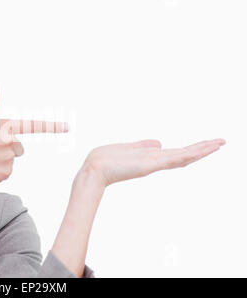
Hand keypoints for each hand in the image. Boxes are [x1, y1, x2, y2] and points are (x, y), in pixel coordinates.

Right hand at [0, 82, 68, 188]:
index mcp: (5, 126)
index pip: (33, 125)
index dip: (52, 126)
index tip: (67, 127)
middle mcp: (10, 141)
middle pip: (19, 145)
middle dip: (7, 147)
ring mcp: (9, 158)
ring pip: (13, 158)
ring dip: (2, 158)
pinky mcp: (6, 173)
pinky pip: (8, 170)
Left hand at [77, 138, 225, 187]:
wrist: (92, 171)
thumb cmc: (104, 161)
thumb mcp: (127, 148)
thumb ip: (143, 146)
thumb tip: (159, 142)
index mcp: (149, 158)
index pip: (175, 153)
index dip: (191, 149)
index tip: (206, 144)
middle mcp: (154, 161)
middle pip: (183, 154)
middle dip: (202, 148)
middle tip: (222, 142)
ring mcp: (153, 164)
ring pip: (182, 155)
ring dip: (202, 149)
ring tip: (219, 143)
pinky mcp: (149, 164)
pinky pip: (173, 158)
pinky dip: (189, 154)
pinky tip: (202, 150)